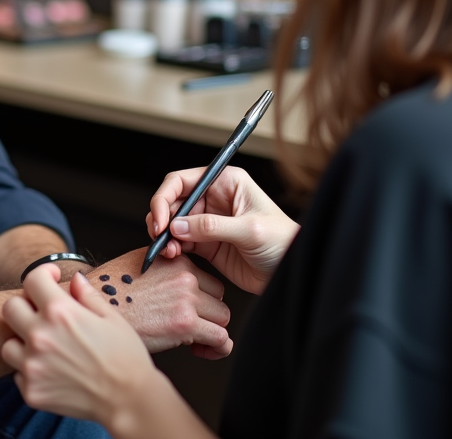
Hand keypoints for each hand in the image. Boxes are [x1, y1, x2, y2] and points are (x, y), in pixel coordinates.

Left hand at [1, 264, 171, 425]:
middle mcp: (40, 337)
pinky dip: (30, 371)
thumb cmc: (126, 357)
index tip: (51, 278)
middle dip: (25, 305)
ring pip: (8, 345)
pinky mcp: (32, 391)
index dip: (43, 274)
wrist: (129, 400)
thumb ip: (87, 295)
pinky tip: (52, 370)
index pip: (32, 280)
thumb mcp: (111, 317)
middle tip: (42, 313)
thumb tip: (74, 279)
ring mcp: (32, 366)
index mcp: (60, 312)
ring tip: (45, 347)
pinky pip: (17, 374)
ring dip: (22, 342)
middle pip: (10, 308)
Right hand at [83, 248, 231, 357]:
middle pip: (219, 298)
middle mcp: (185, 276)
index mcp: (175, 261)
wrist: (91, 310)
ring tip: (195, 342)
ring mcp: (187, 299)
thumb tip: (177, 283)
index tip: (190, 311)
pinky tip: (199, 351)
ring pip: (222, 318)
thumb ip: (165, 270)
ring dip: (211, 332)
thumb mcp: (140, 266)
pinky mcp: (186, 323)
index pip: (207, 280)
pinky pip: (221, 339)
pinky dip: (215, 349)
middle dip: (208, 316)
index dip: (201, 299)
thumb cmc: (108, 293)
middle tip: (191, 328)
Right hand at [146, 165, 298, 294]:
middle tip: (160, 236)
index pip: (182, 181)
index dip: (165, 197)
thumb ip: (212, 227)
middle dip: (161, 219)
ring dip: (165, 236)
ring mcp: (208, 222)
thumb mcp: (249, 230)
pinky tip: (173, 255)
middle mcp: (214, 199)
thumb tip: (177, 226)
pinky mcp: (207, 244)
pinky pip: (180, 242)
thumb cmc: (283, 242)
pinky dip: (172, 248)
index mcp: (226, 183)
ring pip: (173, 224)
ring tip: (168, 251)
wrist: (292, 270)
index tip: (159, 217)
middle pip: (173, 202)